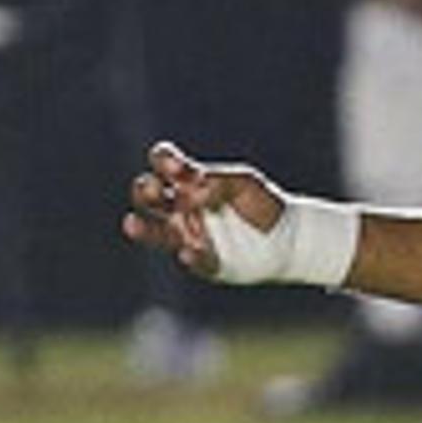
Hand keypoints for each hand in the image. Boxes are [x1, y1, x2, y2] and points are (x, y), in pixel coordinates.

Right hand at [122, 140, 286, 279]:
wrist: (289, 237)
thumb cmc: (262, 203)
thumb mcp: (244, 182)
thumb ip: (218, 180)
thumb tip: (194, 188)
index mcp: (189, 182)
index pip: (165, 164)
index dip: (163, 161)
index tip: (176, 165)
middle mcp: (181, 208)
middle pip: (148, 196)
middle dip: (145, 190)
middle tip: (154, 188)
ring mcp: (188, 236)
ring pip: (155, 232)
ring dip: (142, 228)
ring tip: (132, 223)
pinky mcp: (205, 261)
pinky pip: (193, 259)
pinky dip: (190, 256)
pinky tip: (189, 251)